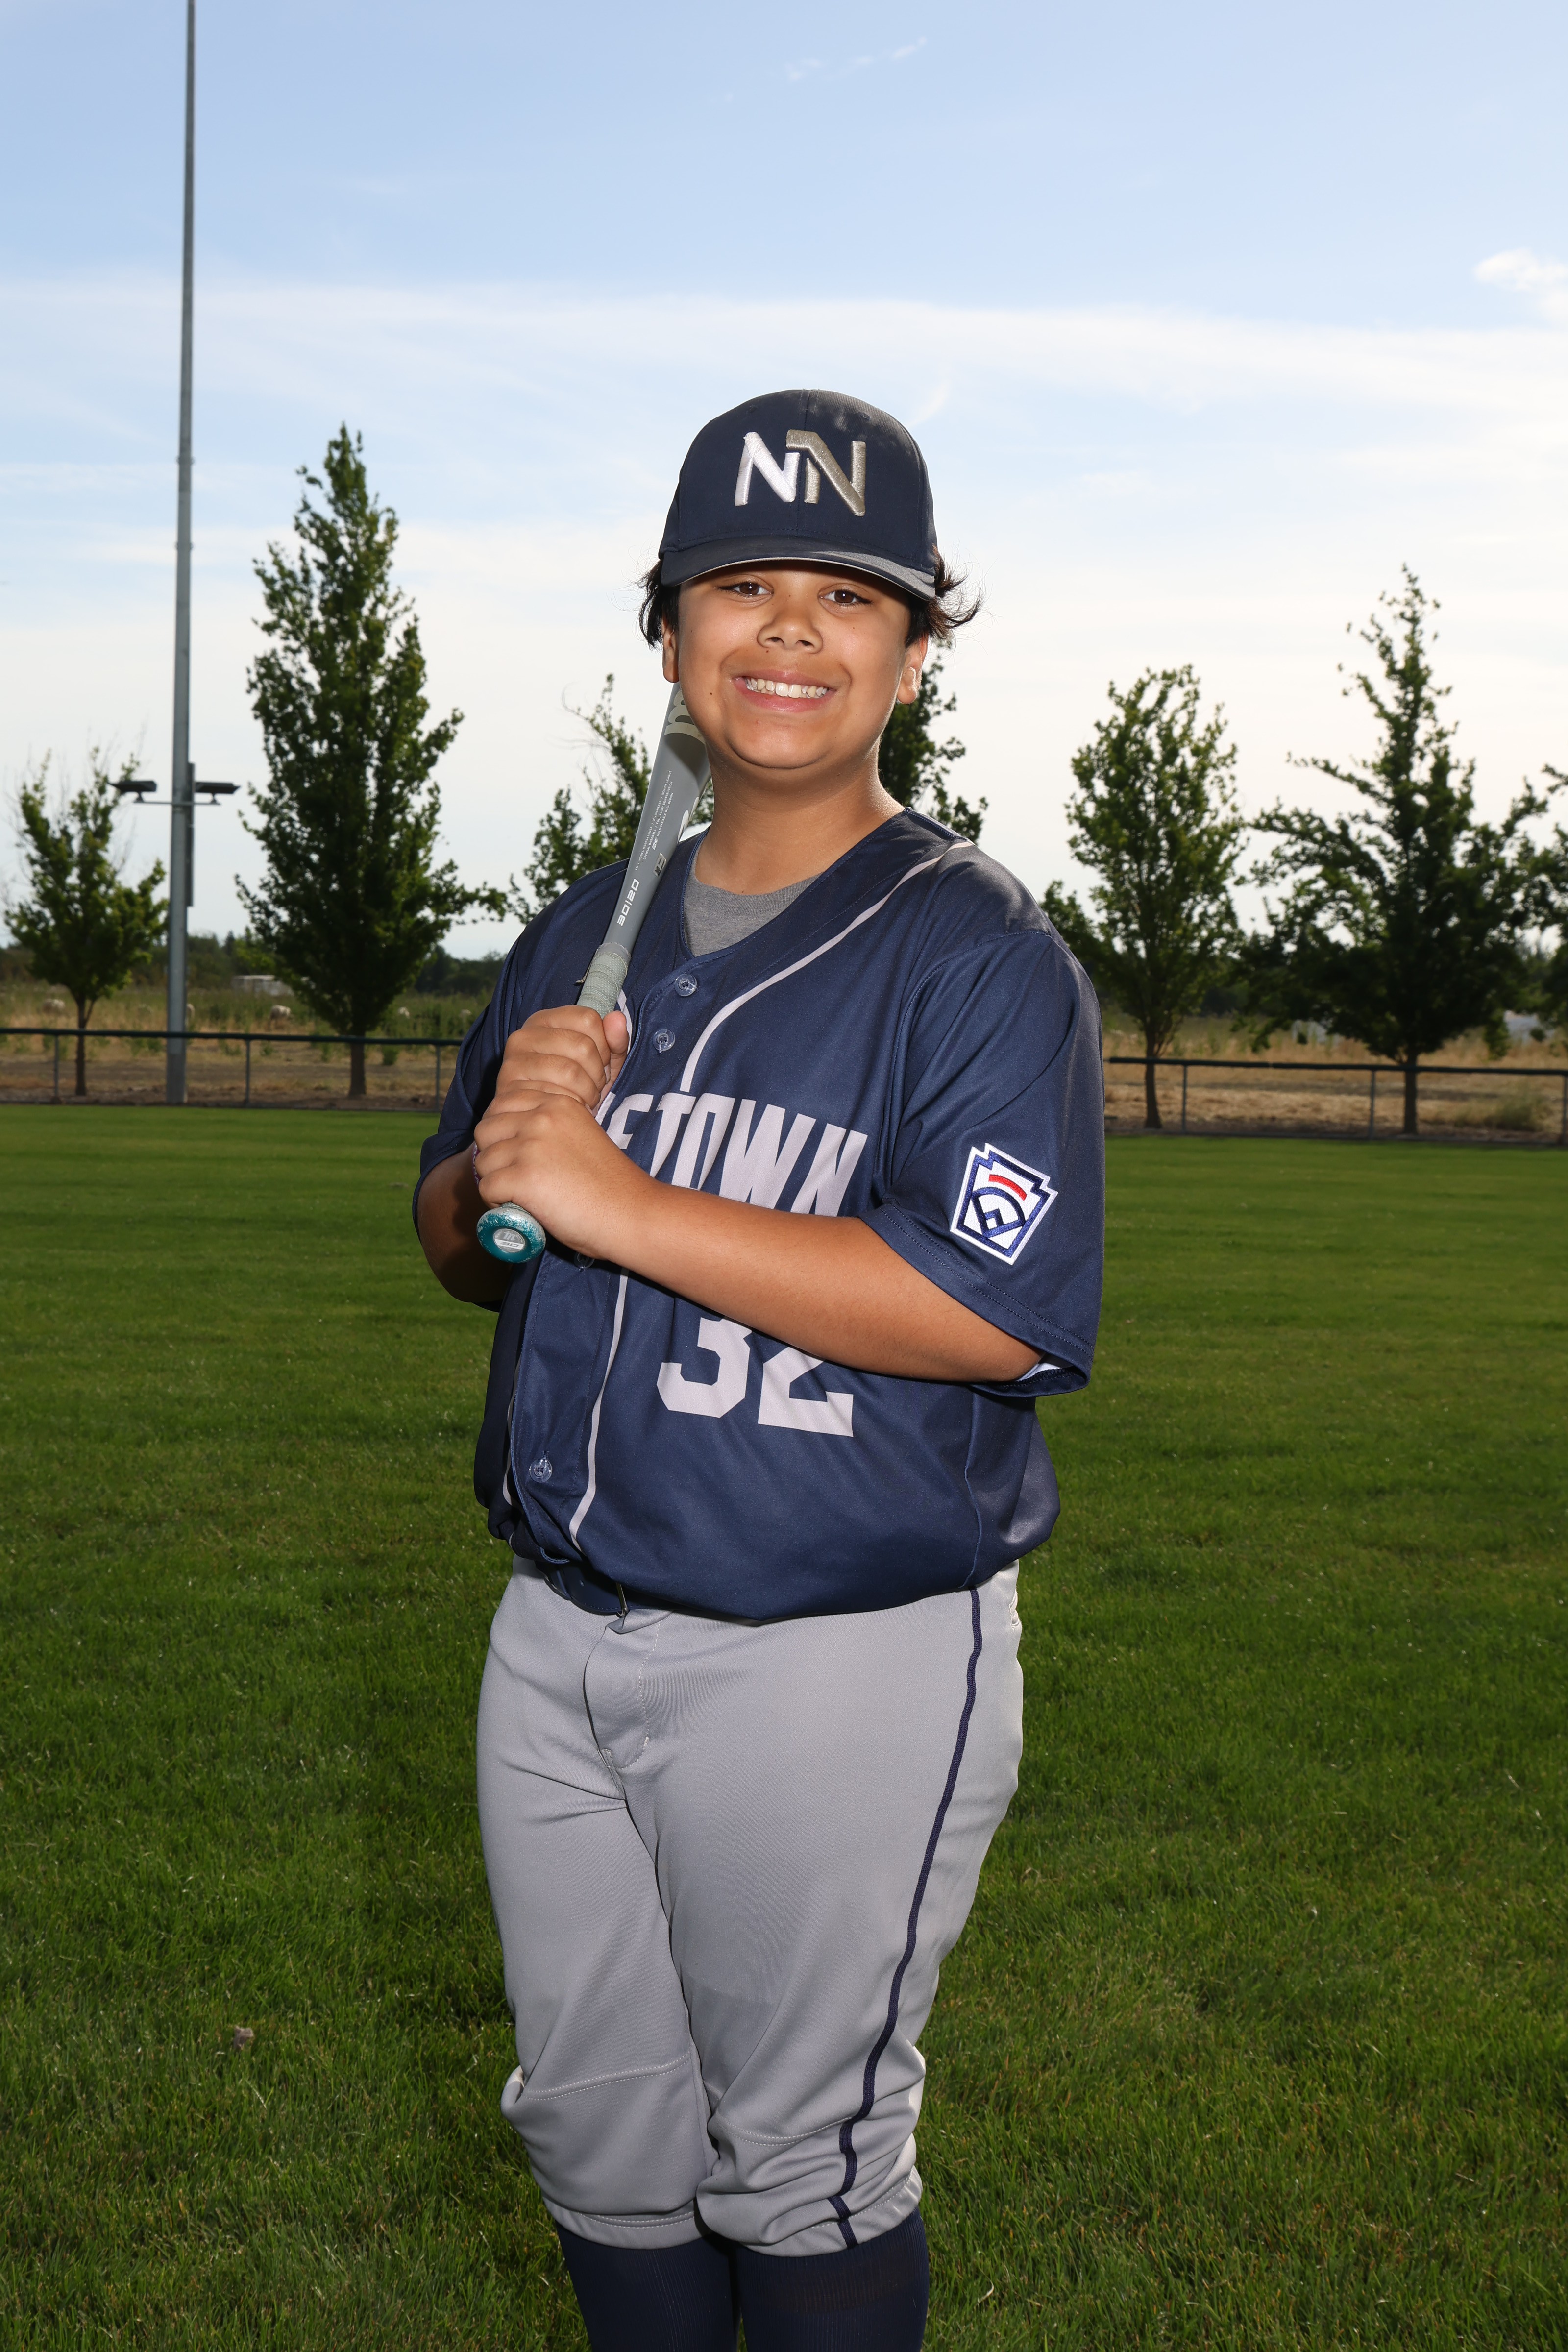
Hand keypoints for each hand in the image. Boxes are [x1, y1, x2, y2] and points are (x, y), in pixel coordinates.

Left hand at [473, 1084, 645, 1257]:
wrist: (630, 1213)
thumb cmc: (608, 1184)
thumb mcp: (579, 1135)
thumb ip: (548, 1128)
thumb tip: (508, 1140)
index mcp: (558, 1103)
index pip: (503, 1102)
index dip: (504, 1131)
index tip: (519, 1153)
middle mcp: (542, 1117)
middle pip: (486, 1128)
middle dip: (493, 1154)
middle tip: (513, 1177)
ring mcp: (531, 1145)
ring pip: (484, 1160)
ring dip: (495, 1180)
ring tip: (519, 1195)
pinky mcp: (523, 1176)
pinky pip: (486, 1188)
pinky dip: (497, 1204)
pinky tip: (520, 1209)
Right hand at [491, 1003, 628, 1114]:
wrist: (544, 1124)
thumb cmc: (577, 1087)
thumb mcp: (602, 1062)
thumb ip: (614, 1040)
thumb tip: (617, 1019)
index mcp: (545, 1021)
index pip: (587, 1019)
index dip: (604, 1045)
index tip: (601, 1063)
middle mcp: (524, 1035)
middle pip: (582, 1046)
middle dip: (598, 1073)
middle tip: (595, 1087)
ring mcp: (514, 1062)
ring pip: (570, 1071)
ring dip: (588, 1092)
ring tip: (585, 1099)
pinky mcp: (510, 1089)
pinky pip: (555, 1095)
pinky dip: (572, 1106)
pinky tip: (570, 1110)